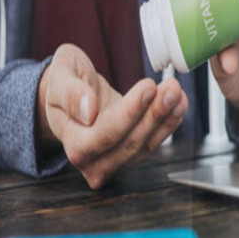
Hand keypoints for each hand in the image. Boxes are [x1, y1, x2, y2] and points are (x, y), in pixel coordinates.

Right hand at [37, 44, 187, 188]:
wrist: (74, 93)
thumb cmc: (64, 82)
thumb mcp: (60, 75)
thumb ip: (70, 92)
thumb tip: (88, 111)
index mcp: (72, 142)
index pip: (104, 135)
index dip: (129, 113)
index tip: (148, 87)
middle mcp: (91, 161)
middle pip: (129, 143)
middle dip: (154, 114)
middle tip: (172, 87)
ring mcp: (113, 162)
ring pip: (145, 145)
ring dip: (165, 118)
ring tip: (177, 92)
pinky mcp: (130, 156)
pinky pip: (152, 143)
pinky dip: (168, 123)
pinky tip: (178, 103)